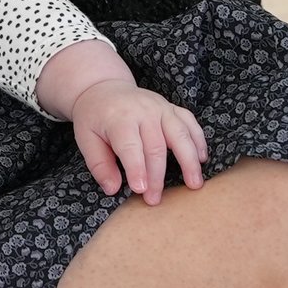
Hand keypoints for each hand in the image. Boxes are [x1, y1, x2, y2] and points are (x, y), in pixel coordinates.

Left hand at [70, 79, 206, 205]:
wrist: (103, 88)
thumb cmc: (94, 118)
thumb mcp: (86, 139)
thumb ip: (99, 165)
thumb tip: (113, 189)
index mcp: (119, 117)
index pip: (130, 146)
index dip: (136, 169)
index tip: (141, 190)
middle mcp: (143, 110)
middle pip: (156, 146)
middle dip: (157, 176)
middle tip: (155, 200)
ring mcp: (160, 107)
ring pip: (180, 134)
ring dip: (189, 160)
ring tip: (194, 184)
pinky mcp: (171, 107)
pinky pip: (190, 122)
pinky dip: (198, 140)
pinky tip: (202, 159)